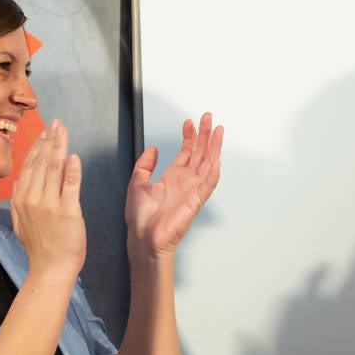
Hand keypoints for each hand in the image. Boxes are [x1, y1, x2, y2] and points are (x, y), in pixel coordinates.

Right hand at [11, 120, 85, 279]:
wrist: (51, 268)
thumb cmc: (41, 247)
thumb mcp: (21, 221)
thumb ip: (21, 200)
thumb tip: (21, 181)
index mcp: (21, 199)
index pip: (29, 166)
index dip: (38, 146)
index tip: (45, 132)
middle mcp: (32, 198)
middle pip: (41, 162)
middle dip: (49, 140)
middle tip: (56, 123)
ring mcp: (49, 204)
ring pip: (53, 169)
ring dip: (59, 147)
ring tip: (63, 131)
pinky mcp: (68, 212)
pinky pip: (70, 186)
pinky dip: (71, 170)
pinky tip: (73, 156)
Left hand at [126, 113, 223, 258]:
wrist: (143, 237)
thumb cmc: (141, 218)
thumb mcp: (137, 183)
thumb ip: (145, 165)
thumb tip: (153, 150)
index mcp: (173, 178)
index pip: (187, 153)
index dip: (189, 136)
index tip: (189, 122)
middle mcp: (186, 182)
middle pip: (200, 153)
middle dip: (205, 135)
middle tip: (208, 118)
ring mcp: (193, 190)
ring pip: (208, 163)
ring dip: (213, 147)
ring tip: (217, 129)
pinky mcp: (196, 201)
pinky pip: (209, 183)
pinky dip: (214, 170)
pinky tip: (217, 157)